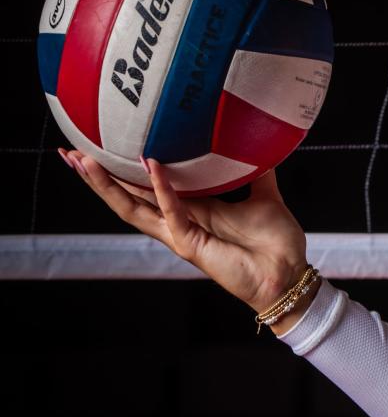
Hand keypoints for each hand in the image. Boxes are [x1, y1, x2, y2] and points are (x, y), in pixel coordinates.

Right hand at [59, 147, 309, 314]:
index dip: (120, 172)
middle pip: (126, 198)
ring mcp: (181, 235)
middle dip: (97, 178)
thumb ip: (257, 173)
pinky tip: (152, 167)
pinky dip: (163, 190)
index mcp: (190, 210)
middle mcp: (178, 222)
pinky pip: (173, 213)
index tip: (96, 149)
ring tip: (84, 161)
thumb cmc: (275, 242)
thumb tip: (258, 143)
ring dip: (108, 185)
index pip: (145, 188)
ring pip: (133, 209)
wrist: (289, 273)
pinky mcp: (192, 245)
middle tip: (69, 153)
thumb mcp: (264, 197)